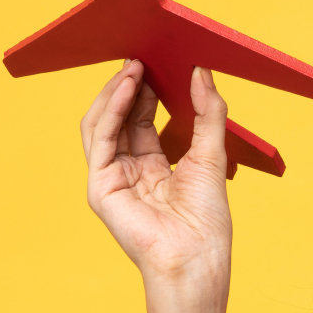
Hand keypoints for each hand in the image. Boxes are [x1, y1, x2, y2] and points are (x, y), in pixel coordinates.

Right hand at [80, 60, 232, 287]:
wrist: (197, 259)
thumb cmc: (207, 221)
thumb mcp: (213, 154)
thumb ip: (208, 113)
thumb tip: (202, 72)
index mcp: (153, 168)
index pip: (142, 120)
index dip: (148, 90)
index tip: (160, 61)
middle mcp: (128, 172)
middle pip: (120, 118)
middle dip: (131, 85)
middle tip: (145, 54)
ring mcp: (111, 179)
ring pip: (103, 123)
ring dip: (118, 91)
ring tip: (136, 65)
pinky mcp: (100, 186)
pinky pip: (100, 138)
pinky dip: (113, 109)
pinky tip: (129, 87)